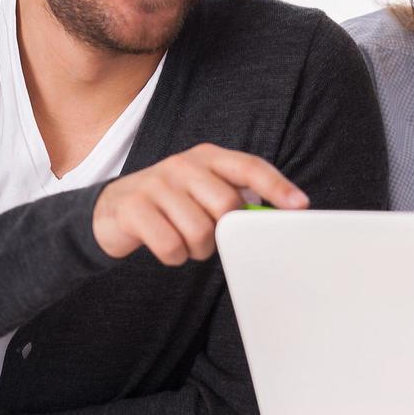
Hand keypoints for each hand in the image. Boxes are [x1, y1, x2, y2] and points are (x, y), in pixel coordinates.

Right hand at [92, 143, 307, 265]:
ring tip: (187, 241)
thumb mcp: (205, 192)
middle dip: (224, 232)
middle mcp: (183, 164)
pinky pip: (171, 246)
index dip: (278, 187)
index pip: (250, 167)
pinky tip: (167, 246)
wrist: (112, 209)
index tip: (301, 206)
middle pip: (227, 205)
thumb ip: (238, 198)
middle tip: (210, 235)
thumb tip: (277, 218)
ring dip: (198, 248)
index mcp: (209, 157)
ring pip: (200, 231)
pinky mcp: (133, 207)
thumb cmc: (173, 204)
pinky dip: (174, 256)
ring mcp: (156, 183)